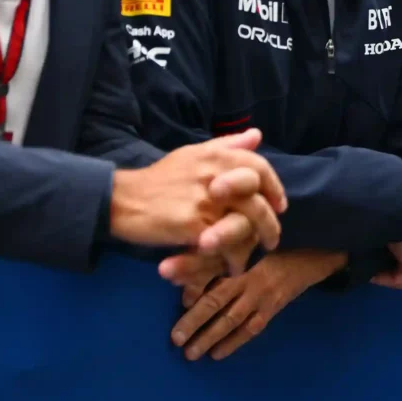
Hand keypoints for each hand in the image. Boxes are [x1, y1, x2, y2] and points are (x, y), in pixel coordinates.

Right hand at [110, 129, 287, 274]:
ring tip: (249, 257)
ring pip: (244, 225)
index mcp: (217, 156)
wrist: (122, 199)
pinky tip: (228, 264)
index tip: (279, 205)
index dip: (274, 188)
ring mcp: (206, 201)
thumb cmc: (159, 178)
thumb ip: (227, 146)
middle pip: (257, 201)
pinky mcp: (194, 225)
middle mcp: (216, 175)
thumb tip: (256, 135)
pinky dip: (228, 257)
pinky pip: (224, 245)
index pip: (259, 168)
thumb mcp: (193, 154)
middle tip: (271, 239)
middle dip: (269, 223)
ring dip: (251, 245)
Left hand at [171, 250, 346, 360]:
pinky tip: (219, 353)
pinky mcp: (275, 307)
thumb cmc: (279, 243)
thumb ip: (229, 254)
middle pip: (219, 305)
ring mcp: (265, 298)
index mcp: (244, 264)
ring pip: (234, 321)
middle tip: (176, 341)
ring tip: (192, 353)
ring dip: (212, 338)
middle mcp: (252, 283)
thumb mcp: (253, 242)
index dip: (192, 302)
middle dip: (195, 324)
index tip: (173, 314)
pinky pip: (252, 328)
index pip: (214, 286)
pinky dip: (234, 342)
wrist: (315, 251)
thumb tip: (197, 269)